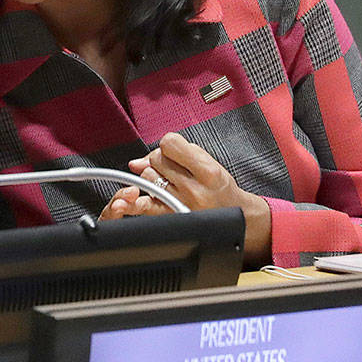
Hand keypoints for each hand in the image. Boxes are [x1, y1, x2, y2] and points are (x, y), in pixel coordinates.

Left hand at [108, 132, 272, 264]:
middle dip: (161, 160)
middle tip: (175, 169)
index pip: (169, 143)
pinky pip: (145, 206)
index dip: (169, 145)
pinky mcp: (171, 218)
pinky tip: (124, 202)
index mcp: (207, 170)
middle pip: (156, 159)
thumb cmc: (220, 187)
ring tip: (171, 183)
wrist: (237, 218)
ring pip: (148, 178)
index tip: (175, 151)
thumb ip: (175, 155)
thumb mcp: (208, 163)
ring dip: (153, 177)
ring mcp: (181, 204)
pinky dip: (134, 201)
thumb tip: (136, 162)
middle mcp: (194, 188)